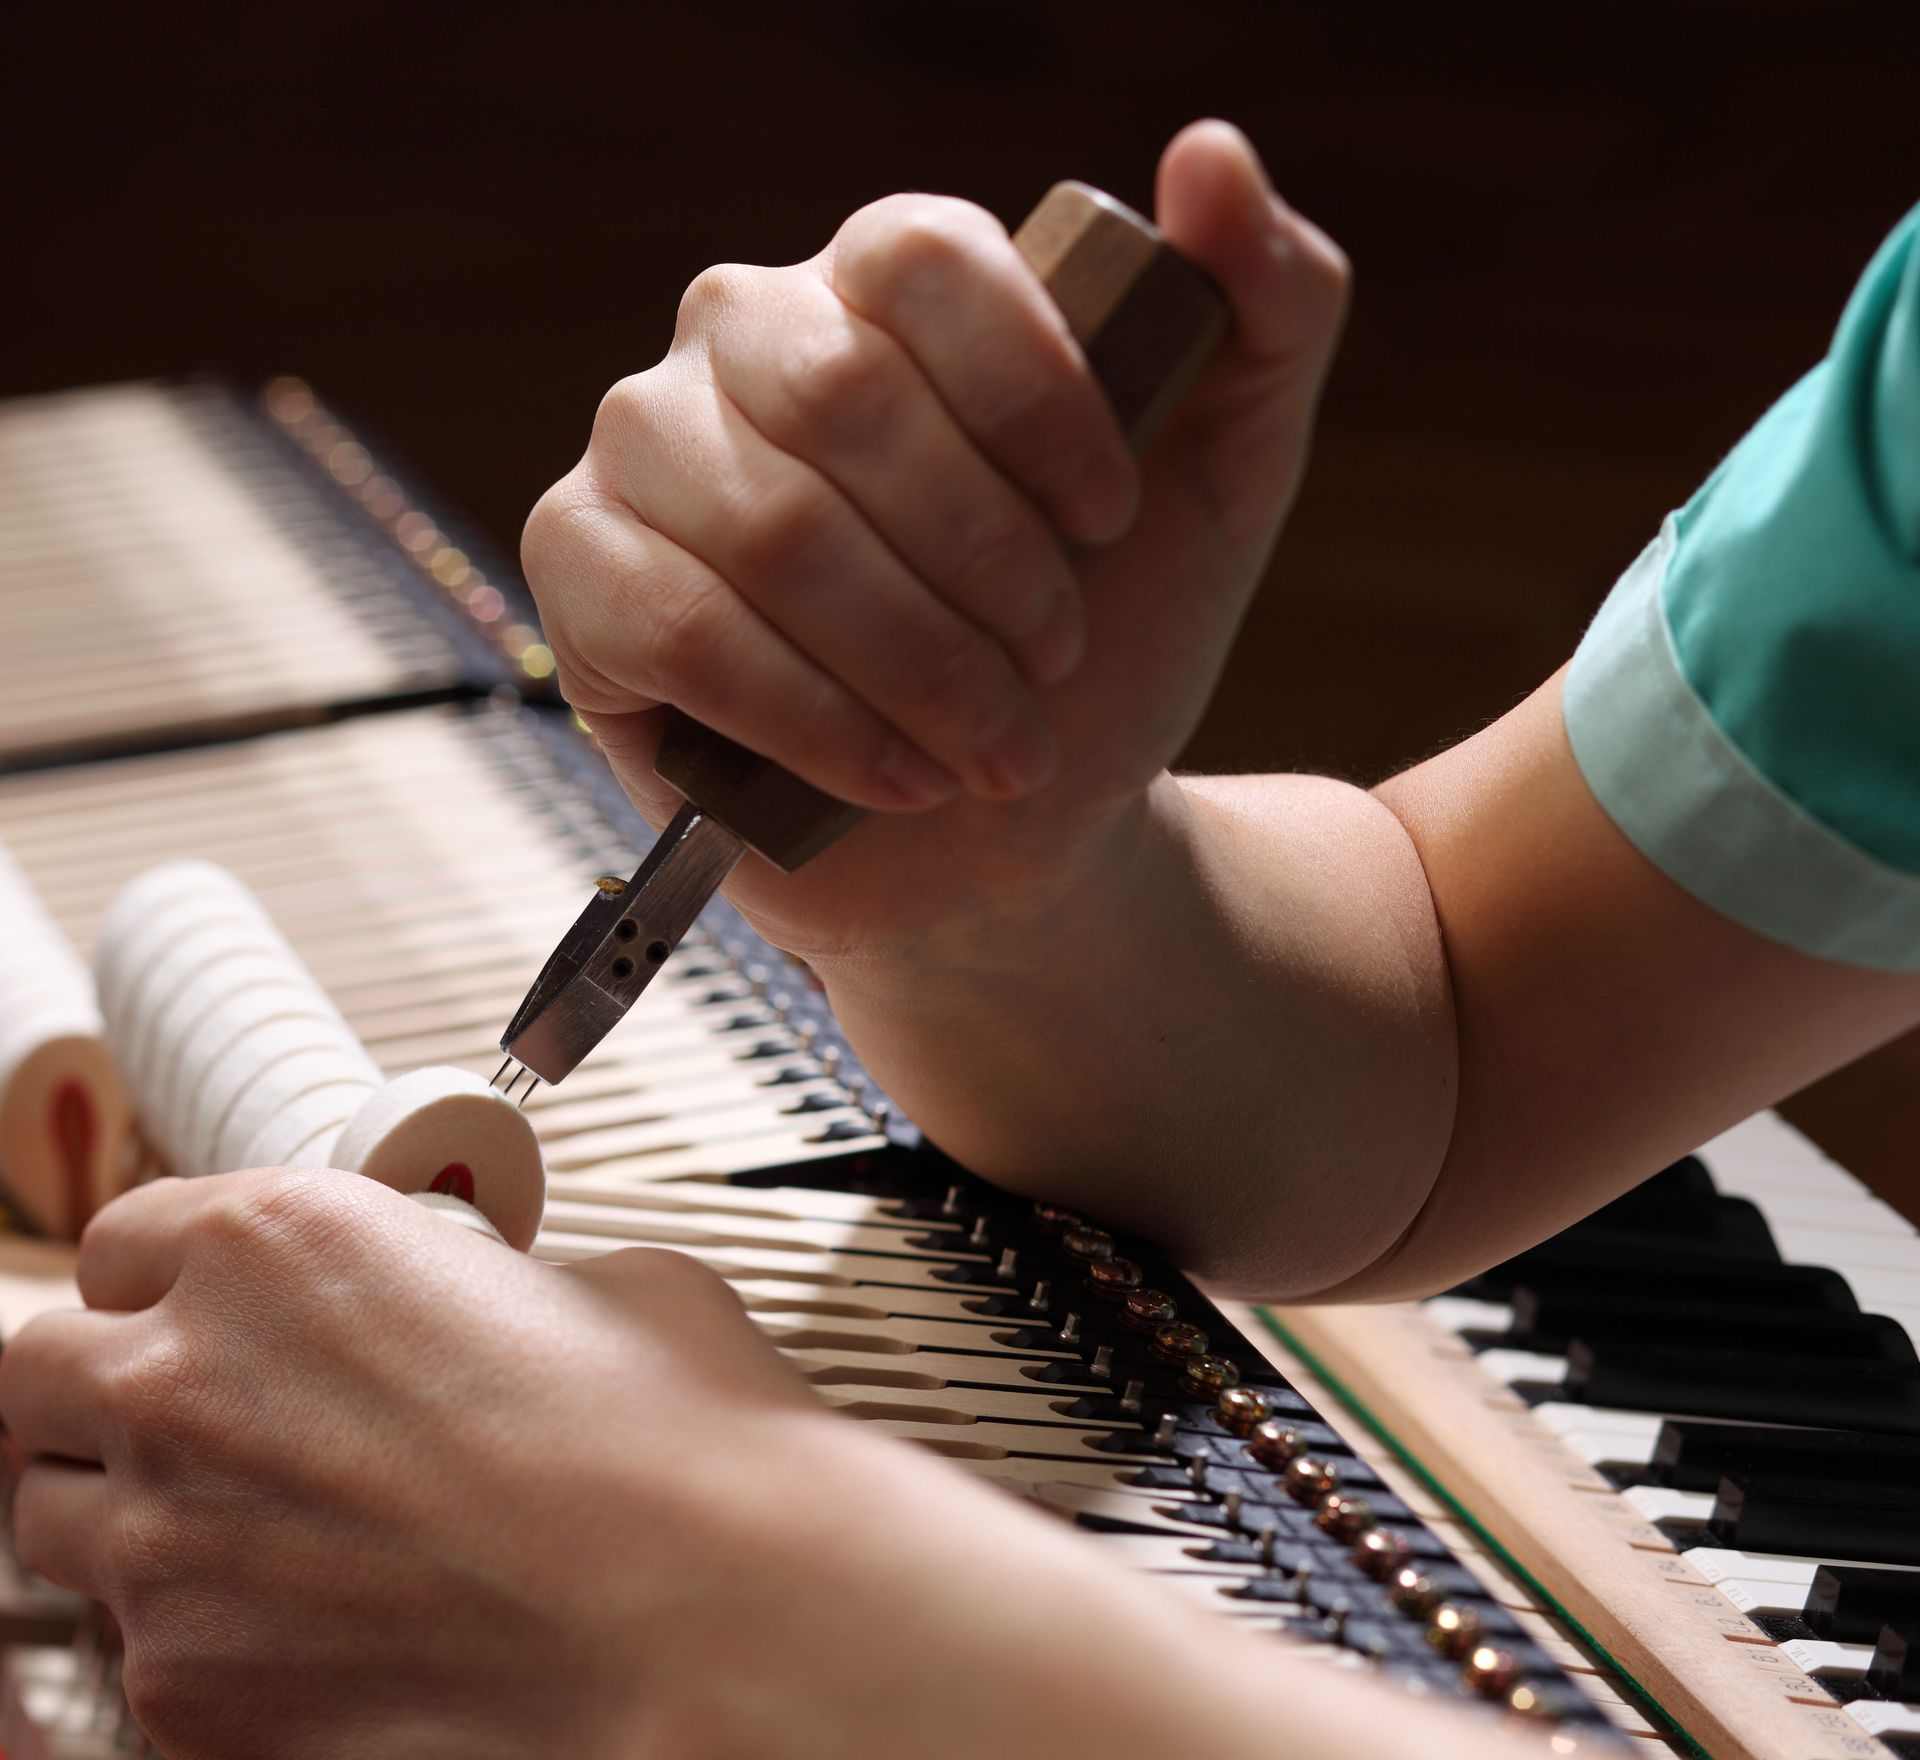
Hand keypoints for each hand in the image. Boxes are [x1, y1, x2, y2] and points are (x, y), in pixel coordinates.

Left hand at [0, 1168, 825, 1757]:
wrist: (704, 1612)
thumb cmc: (668, 1442)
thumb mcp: (584, 1279)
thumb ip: (468, 1277)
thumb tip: (467, 1306)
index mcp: (280, 1245)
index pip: (127, 1236)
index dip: (177, 1271)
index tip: (213, 1302)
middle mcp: (189, 1384)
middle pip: (34, 1370)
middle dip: (103, 1387)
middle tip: (195, 1412)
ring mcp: (169, 1549)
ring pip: (52, 1520)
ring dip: (128, 1512)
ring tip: (250, 1529)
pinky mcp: (189, 1695)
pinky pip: (136, 1652)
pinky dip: (198, 1634)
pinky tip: (315, 1625)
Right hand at [522, 120, 1346, 967]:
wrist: (1019, 827)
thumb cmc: (1109, 643)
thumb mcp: (1229, 474)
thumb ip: (1266, 303)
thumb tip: (1209, 151)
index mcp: (886, 288)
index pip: (924, 260)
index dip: (1031, 394)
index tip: (1113, 523)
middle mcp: (748, 341)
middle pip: (844, 399)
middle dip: (981, 564)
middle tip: (1053, 665)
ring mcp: (649, 450)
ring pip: (769, 527)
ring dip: (914, 664)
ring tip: (995, 747)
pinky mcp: (584, 571)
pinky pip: (676, 628)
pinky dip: (810, 720)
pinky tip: (896, 777)